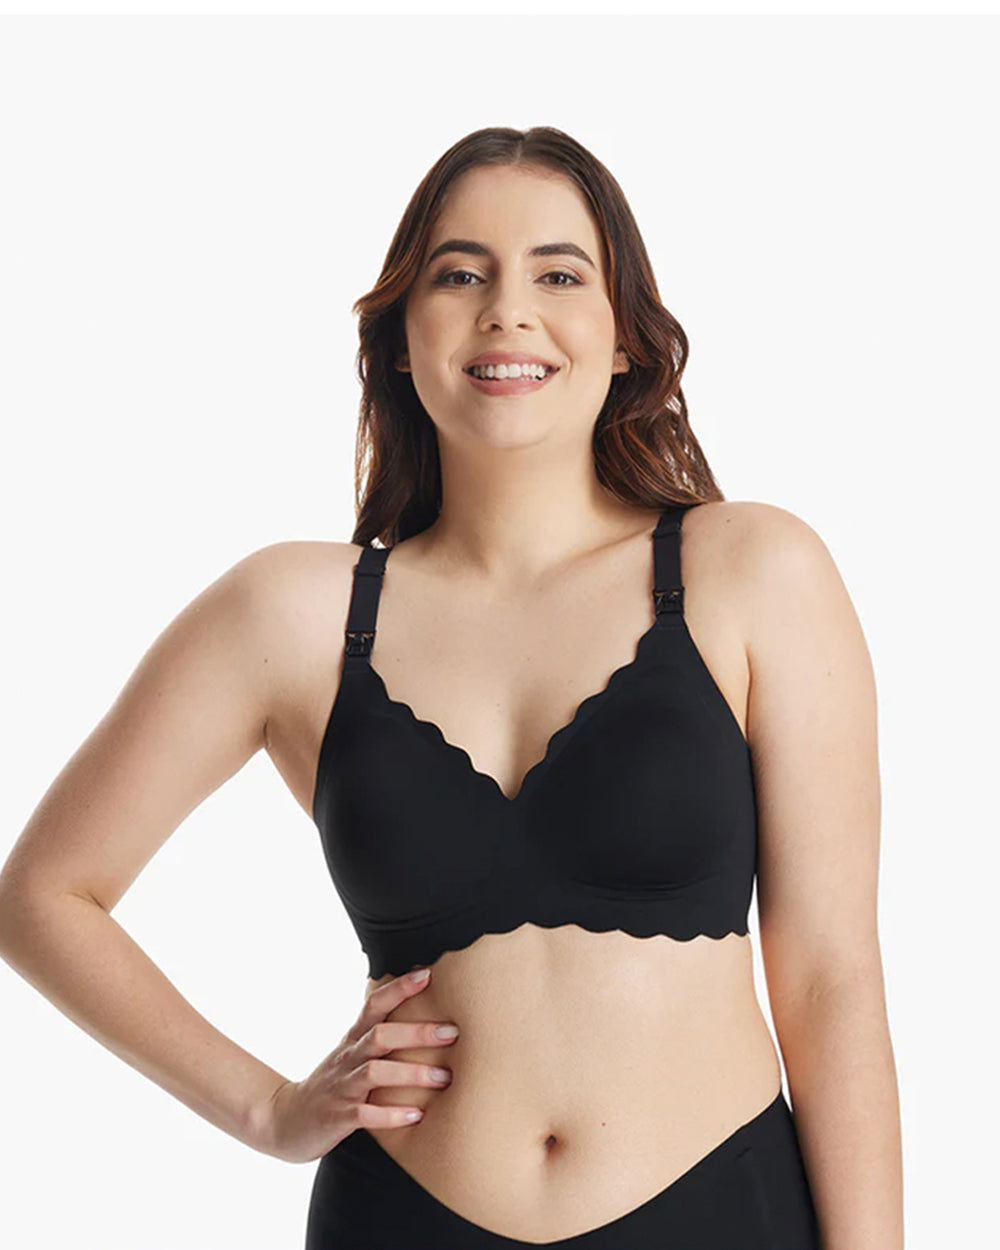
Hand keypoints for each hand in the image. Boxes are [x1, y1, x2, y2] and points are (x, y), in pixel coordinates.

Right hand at [252, 966, 458, 1162]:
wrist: (287, 1120)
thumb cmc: (333, 1084)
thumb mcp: (353, 1055)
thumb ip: (381, 1038)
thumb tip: (426, 1018)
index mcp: (353, 1039)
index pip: (374, 1005)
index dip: (399, 988)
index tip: (428, 974)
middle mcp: (348, 1058)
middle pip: (381, 1035)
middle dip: (417, 1032)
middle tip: (452, 1032)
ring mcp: (342, 1087)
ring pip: (375, 1072)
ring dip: (411, 1073)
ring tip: (444, 1078)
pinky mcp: (338, 1117)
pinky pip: (365, 1115)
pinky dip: (391, 1115)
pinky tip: (417, 1115)